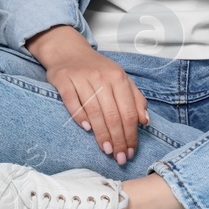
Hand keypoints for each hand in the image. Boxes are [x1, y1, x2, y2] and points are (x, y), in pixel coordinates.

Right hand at [27, 25, 147, 164]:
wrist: (68, 51)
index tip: (130, 151)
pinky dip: (79, 115)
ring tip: (107, 150)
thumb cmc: (97, 69)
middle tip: (119, 158)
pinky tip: (86, 129)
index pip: (128, 111)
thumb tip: (145, 121)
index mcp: (118, 77)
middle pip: (112, 114)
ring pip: (94, 111)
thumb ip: (135, 98)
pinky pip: (72, 101)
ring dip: (101, 134)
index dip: (131, 134)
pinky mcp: (64, 79)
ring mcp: (81, 78)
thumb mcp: (120, 78)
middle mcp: (101, 77)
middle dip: (118, 139)